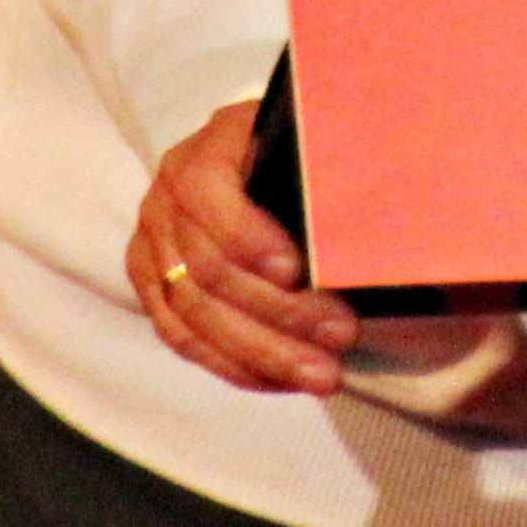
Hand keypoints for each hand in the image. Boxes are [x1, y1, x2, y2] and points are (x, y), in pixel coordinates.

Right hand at [127, 96, 360, 396]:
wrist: (262, 167)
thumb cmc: (303, 157)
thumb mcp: (317, 150)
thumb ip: (334, 177)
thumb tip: (373, 221)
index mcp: (208, 147)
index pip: (207, 191)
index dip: (246, 236)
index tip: (297, 271)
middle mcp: (167, 196)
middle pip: (207, 268)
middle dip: (278, 312)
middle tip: (341, 336)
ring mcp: (154, 246)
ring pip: (195, 315)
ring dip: (262, 352)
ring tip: (322, 374)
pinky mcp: (153, 289)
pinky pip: (184, 339)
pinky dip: (236, 366)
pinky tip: (282, 379)